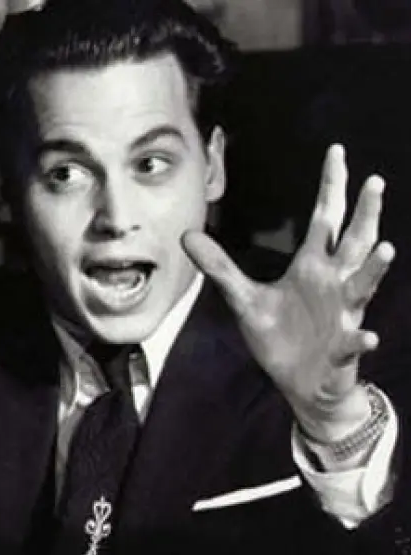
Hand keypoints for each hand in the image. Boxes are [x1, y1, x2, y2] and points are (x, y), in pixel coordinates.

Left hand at [182, 145, 393, 441]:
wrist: (303, 382)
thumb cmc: (282, 336)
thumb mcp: (244, 298)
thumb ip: (220, 267)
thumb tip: (187, 235)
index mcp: (313, 268)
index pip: (325, 219)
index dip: (331, 186)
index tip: (336, 152)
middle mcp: (334, 284)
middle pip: (354, 242)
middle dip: (366, 214)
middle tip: (375, 181)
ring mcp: (343, 315)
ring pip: (363, 286)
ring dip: (374, 269)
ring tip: (386, 248)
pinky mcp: (343, 347)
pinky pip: (354, 342)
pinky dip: (361, 340)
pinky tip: (367, 337)